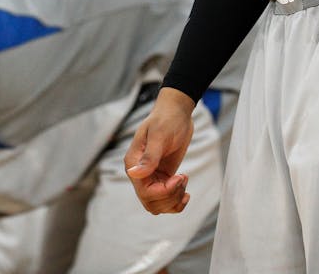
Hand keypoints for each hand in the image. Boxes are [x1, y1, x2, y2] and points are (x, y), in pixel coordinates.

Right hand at [124, 87, 195, 213]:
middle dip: (170, 197)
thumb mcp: (159, 136)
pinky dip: (176, 201)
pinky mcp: (162, 177)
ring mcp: (151, 176)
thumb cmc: (166, 119)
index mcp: (133, 163)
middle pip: (151, 203)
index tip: (179, 176)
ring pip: (159, 205)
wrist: (177, 113)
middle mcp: (139, 173)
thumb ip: (149, 157)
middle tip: (182, 179)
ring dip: (174, 199)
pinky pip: (166, 199)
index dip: (164, 191)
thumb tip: (134, 174)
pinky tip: (185, 191)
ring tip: (184, 180)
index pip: (144, 192)